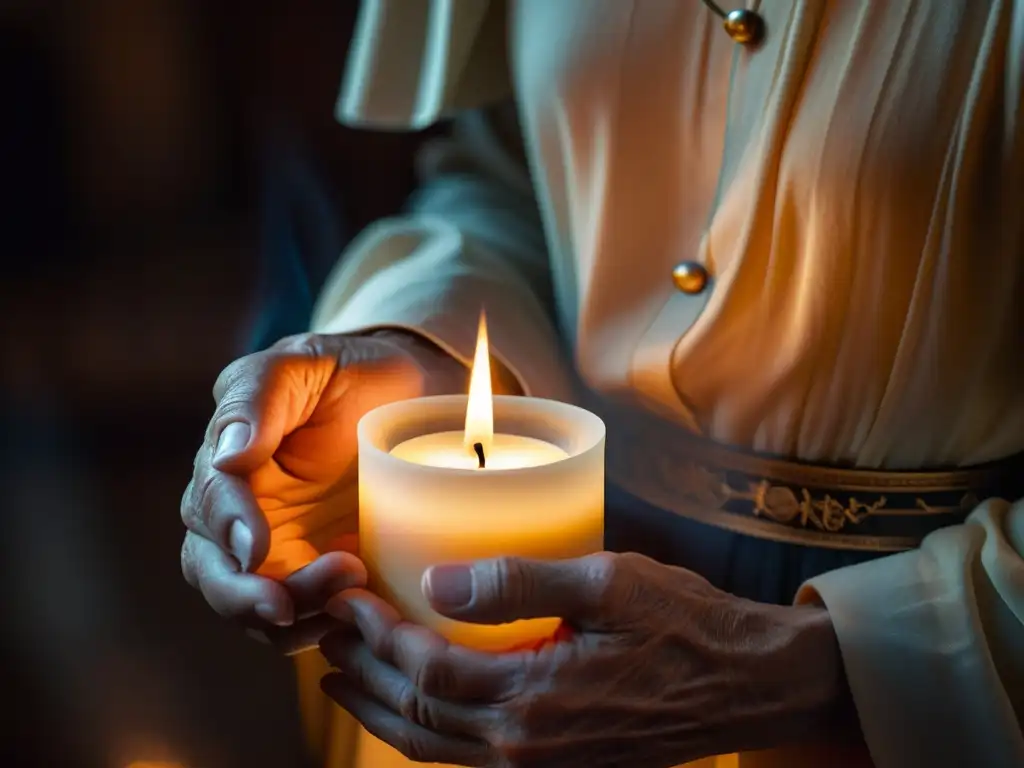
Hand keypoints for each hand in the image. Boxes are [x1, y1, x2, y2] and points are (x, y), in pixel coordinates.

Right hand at [180, 330, 467, 653]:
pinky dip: (329, 626)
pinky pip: (311, 618)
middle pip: (216, 572)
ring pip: (260, 606)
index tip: (253, 547)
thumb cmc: (348, 372)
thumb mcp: (302, 364)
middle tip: (284, 605)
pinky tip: (365, 613)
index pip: (210, 503)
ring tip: (349, 596)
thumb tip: (225, 455)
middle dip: (243, 596)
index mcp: (228, 463)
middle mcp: (242, 515)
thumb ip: (256, 399)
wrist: (406, 395)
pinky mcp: (324, 575)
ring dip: (294, 617)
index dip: (228, 527)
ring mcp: (283, 552)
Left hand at [318, 552, 855, 766]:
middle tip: (327, 634)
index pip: (428, 672)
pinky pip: (469, 757)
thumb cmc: (686, 625)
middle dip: (366, 672)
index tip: (348, 595)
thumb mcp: (608, 584)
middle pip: (418, 717)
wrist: (749, 685)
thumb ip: (519, 583)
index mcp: (536, 701)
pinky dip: (426, 733)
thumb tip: (438, 584)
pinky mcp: (557, 764)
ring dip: (383, 712)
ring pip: (436, 749)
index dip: (380, 633)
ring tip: (344, 678)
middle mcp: (528, 747)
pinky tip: (415, 708)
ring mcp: (542, 765)